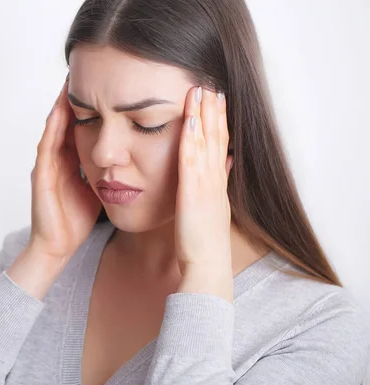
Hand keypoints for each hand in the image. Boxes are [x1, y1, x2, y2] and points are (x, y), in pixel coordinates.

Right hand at [29, 75, 101, 263]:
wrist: (58, 247)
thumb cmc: (77, 219)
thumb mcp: (98, 187)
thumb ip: (107, 168)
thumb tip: (130, 155)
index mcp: (71, 160)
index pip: (81, 125)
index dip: (90, 105)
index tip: (104, 83)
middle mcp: (57, 158)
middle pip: (67, 120)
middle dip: (76, 97)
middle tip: (85, 70)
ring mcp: (47, 165)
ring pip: (55, 127)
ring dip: (62, 104)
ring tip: (71, 80)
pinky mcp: (41, 176)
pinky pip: (47, 146)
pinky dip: (54, 127)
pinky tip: (62, 110)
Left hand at [174, 86, 233, 299]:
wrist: (207, 266)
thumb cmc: (205, 242)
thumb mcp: (214, 208)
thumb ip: (219, 183)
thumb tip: (227, 161)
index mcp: (217, 182)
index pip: (220, 145)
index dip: (218, 121)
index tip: (216, 99)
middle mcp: (215, 179)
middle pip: (217, 137)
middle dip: (214, 110)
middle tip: (211, 83)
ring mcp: (206, 184)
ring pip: (207, 143)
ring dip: (205, 115)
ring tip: (202, 90)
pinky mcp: (194, 193)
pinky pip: (192, 159)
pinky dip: (192, 137)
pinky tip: (190, 118)